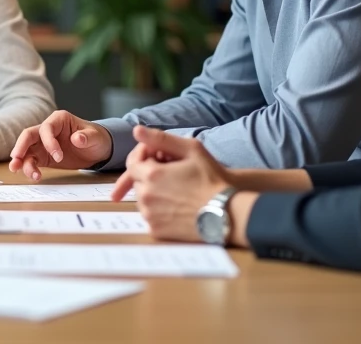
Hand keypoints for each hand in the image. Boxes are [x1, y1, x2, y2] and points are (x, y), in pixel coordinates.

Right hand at [8, 110, 112, 179]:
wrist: (97, 149)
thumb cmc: (96, 138)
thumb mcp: (96, 137)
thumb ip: (87, 137)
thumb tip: (76, 139)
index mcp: (59, 119)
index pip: (46, 128)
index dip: (48, 142)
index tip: (59, 157)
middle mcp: (47, 130)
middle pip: (28, 136)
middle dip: (21, 147)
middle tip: (16, 159)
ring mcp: (43, 143)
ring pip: (27, 150)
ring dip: (23, 161)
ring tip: (25, 172)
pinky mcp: (44, 156)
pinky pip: (33, 161)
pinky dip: (30, 168)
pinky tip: (34, 176)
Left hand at [114, 126, 232, 241]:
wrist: (228, 213)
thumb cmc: (212, 179)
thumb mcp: (192, 149)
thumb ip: (161, 138)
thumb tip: (136, 130)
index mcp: (151, 174)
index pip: (132, 164)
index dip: (144, 161)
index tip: (158, 161)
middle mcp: (146, 196)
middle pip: (138, 183)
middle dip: (149, 178)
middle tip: (172, 178)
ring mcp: (150, 215)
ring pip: (142, 201)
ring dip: (153, 195)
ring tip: (176, 193)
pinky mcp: (156, 231)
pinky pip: (150, 217)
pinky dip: (158, 212)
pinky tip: (176, 208)